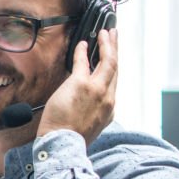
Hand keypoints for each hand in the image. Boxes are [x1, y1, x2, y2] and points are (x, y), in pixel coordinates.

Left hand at [37, 28, 117, 144]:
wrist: (63, 144)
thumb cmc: (70, 138)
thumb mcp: (91, 127)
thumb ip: (94, 113)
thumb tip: (86, 104)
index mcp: (109, 109)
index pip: (114, 83)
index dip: (114, 68)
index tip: (113, 58)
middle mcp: (108, 98)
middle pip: (116, 68)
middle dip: (116, 49)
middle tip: (114, 36)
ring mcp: (96, 90)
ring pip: (108, 61)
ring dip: (108, 44)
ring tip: (107, 33)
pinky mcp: (81, 84)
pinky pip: (84, 62)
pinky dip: (84, 51)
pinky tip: (83, 43)